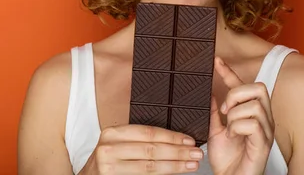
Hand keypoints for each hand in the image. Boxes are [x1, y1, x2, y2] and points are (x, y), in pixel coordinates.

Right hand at [80, 124, 204, 173]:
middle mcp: (109, 149)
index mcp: (113, 133)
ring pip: (150, 167)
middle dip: (177, 151)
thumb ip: (137, 140)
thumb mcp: (117, 144)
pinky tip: (174, 173)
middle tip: (196, 153)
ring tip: (191, 164)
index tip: (189, 140)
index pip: (148, 132)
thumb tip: (172, 139)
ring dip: (174, 166)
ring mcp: (109, 167)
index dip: (171, 136)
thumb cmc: (107, 162)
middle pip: (151, 149)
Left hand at [207, 57, 274, 174]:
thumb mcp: (216, 130)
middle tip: (225, 109)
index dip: (230, 72)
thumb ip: (215, 112)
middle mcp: (263, 119)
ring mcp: (266, 130)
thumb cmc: (227, 160)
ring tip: (229, 128)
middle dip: (236, 94)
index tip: (216, 61)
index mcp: (251, 113)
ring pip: (254, 105)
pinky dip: (238, 127)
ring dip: (235, 114)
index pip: (244, 86)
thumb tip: (210, 93)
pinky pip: (253, 123)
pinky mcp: (264, 143)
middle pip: (258, 88)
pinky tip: (233, 137)